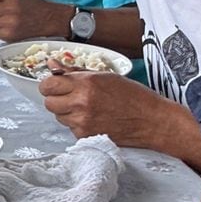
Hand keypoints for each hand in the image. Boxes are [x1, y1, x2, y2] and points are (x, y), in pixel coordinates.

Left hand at [37, 71, 162, 143]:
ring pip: (59, 117)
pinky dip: (78, 124)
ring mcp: (83, 122)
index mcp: (85, 84)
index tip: (55, 85)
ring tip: (87, 108)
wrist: (152, 121)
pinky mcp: (87, 137)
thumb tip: (52, 65)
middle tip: (71, 96)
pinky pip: (71, 129)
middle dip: (56, 99)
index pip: (48, 85)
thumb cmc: (133, 96)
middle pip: (49, 103)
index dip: (50, 84)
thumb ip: (75, 72)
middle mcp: (81, 104)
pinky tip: (94, 119)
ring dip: (67, 112)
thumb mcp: (104, 76)